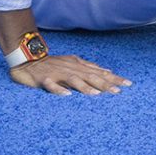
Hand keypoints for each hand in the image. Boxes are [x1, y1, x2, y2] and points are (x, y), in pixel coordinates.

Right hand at [10, 54, 131, 95]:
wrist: (27, 59)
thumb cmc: (52, 64)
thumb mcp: (72, 63)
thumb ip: (89, 67)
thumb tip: (108, 71)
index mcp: (78, 66)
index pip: (99, 72)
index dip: (113, 78)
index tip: (128, 84)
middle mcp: (70, 69)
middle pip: (90, 76)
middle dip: (104, 83)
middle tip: (118, 91)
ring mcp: (57, 74)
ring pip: (73, 80)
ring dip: (84, 87)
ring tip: (96, 94)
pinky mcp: (43, 79)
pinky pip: (51, 85)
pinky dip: (59, 90)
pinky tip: (67, 96)